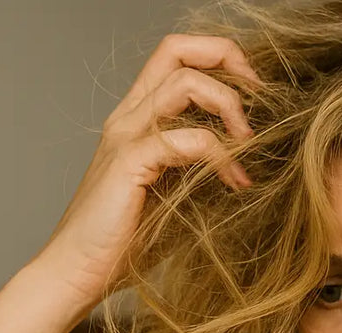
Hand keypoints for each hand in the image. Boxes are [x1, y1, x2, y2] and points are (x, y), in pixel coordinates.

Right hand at [31, 33, 261, 310]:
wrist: (78, 273)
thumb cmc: (125, 245)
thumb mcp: (174, 199)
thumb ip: (201, 174)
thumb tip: (250, 168)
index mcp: (137, 119)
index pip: (176, 56)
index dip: (220, 59)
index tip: (256, 94)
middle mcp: (129, 117)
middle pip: (178, 50)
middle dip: (230, 61)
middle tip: (263, 101)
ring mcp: (126, 137)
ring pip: (185, 83)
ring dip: (229, 106)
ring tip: (251, 143)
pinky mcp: (129, 164)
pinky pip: (187, 139)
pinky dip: (221, 155)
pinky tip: (238, 181)